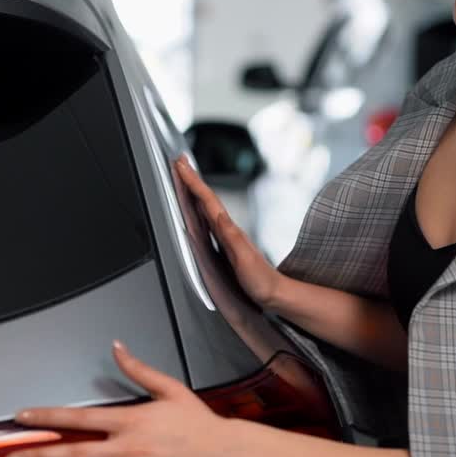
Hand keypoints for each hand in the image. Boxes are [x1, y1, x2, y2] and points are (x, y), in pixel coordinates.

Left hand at [7, 341, 238, 456]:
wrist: (224, 452)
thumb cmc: (197, 421)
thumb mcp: (168, 388)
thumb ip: (138, 369)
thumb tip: (117, 347)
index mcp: (129, 420)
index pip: (79, 416)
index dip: (47, 416)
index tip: (22, 417)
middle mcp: (125, 448)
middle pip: (73, 453)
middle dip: (38, 456)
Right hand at [174, 154, 283, 307]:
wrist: (275, 293)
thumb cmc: (260, 280)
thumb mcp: (245, 258)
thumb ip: (231, 236)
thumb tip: (218, 214)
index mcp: (229, 230)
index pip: (208, 201)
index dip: (194, 183)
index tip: (182, 166)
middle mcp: (228, 230)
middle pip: (206, 199)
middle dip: (192, 180)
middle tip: (180, 162)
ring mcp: (227, 237)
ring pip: (207, 207)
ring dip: (195, 192)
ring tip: (185, 178)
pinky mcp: (226, 246)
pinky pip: (209, 221)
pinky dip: (200, 209)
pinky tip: (198, 208)